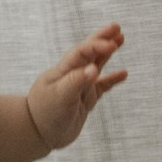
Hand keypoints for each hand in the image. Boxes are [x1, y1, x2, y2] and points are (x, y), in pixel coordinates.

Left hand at [25, 23, 126, 151]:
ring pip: (96, 64)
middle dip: (102, 39)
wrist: (37, 134)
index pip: (82, 52)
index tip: (111, 44)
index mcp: (64, 70)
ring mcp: (80, 86)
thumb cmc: (45, 114)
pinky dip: (112, 79)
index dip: (97, 45)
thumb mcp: (60, 97)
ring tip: (120, 39)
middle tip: (117, 27)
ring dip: (107, 52)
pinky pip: (102, 86)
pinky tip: (124, 73)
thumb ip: (76, 82)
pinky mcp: (85, 99)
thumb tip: (94, 69)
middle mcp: (72, 74)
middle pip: (89, 51)